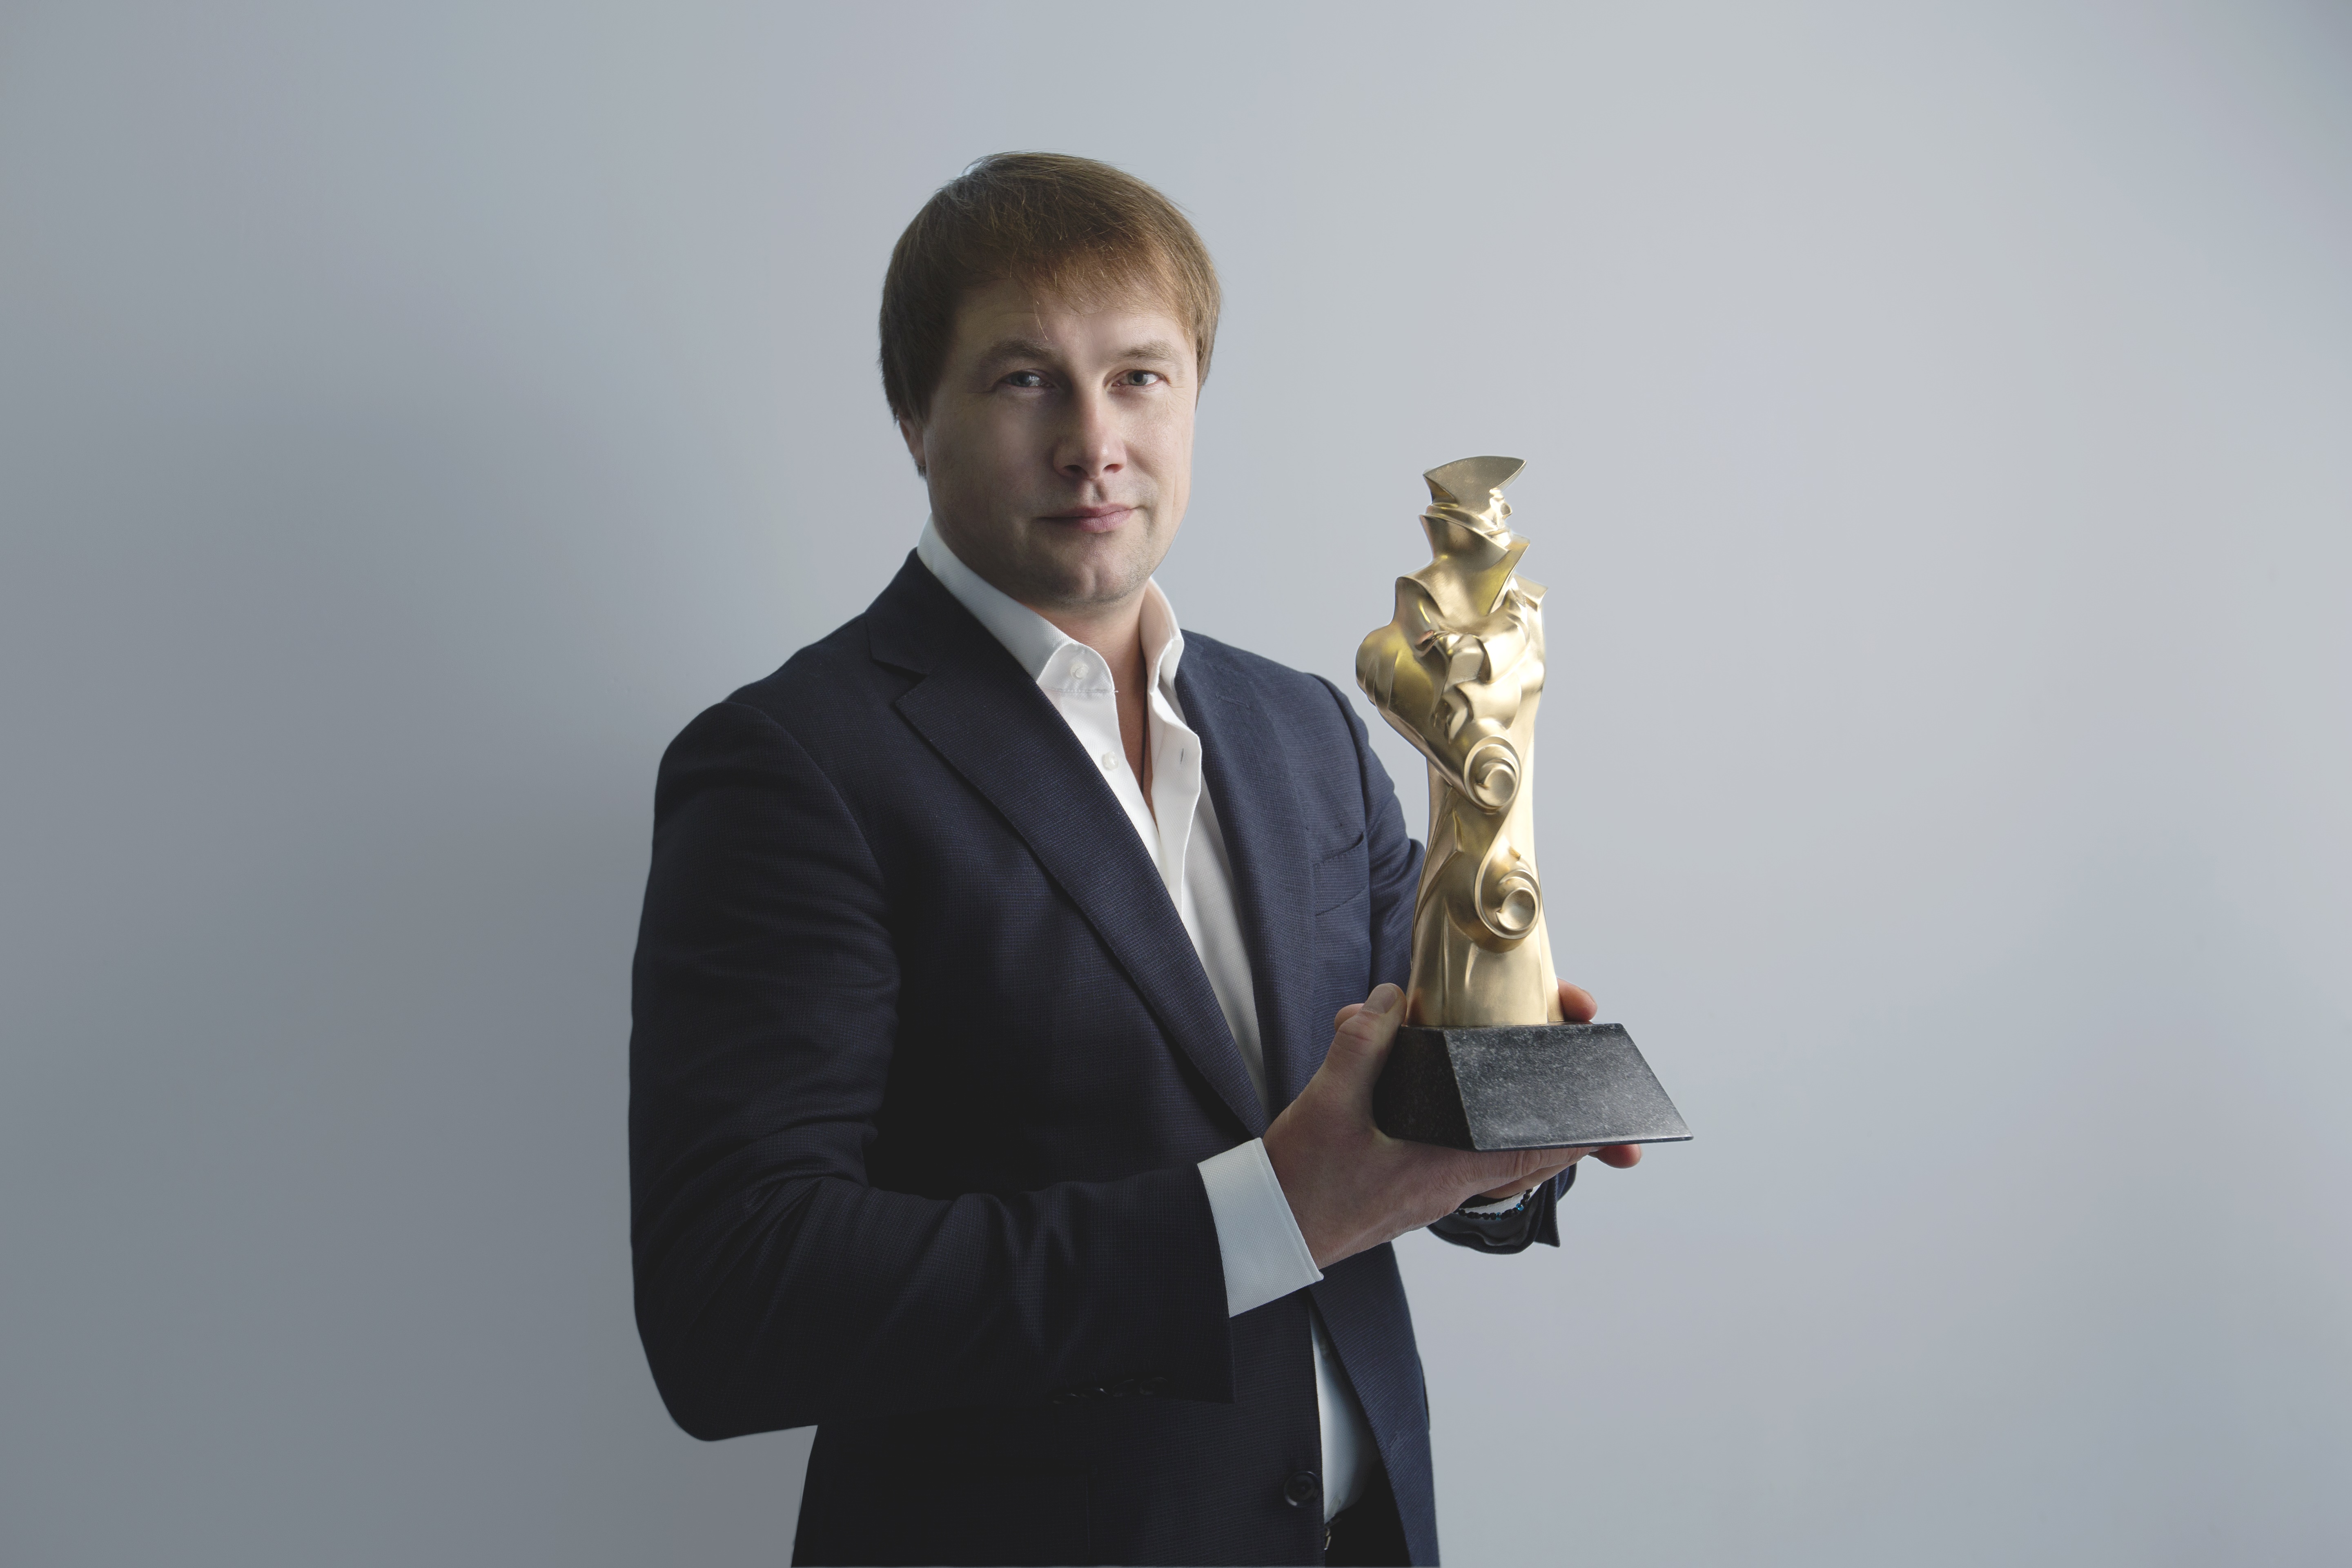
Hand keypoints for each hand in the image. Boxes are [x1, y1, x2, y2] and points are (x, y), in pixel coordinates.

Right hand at [1260, 981, 1641, 1268]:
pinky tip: (1469, 1117)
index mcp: (1445, 1170)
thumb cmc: (1301, 1181)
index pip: (1534, 1151)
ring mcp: (1432, 1194)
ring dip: (1527, 1140)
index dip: (1579, 1134)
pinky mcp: (1411, 1191)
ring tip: (1546, 1110)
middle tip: (1594, 1111)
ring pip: (1500, 1165)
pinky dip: (1485, 1142)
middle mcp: (1449, 1188)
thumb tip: (1390, 1001)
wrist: (1265, 1229)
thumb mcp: (1327, 1102)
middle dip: (1567, 1136)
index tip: (1612, 1117)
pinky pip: (1468, 1166)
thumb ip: (1363, 1045)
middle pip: (1529, 1161)